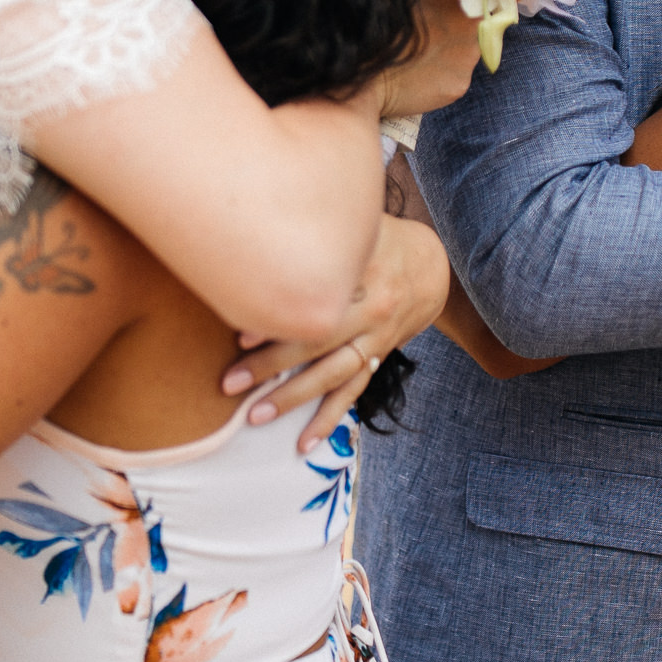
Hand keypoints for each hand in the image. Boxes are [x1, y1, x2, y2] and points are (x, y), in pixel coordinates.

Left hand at [220, 217, 449, 451]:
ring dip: (294, 397)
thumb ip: (322, 224)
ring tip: (256, 416)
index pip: (320, 298)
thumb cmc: (379, 238)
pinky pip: (353, 392)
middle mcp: (372, 305)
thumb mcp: (358, 222)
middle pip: (318, 340)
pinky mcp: (379, 356)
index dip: (280, 318)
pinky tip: (304, 443)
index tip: (241, 334)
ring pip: (333, 373)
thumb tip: (264, 218)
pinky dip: (328, 418)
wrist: (431, 266)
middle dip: (272, 364)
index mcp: (364, 265)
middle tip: (230, 382)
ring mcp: (377, 336)